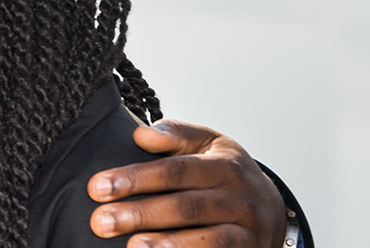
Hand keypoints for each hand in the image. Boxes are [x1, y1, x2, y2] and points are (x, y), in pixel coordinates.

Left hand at [89, 120, 287, 247]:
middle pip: (186, 207)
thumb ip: (176, 136)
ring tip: (132, 247)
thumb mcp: (209, 145)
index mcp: (226, 166)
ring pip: (207, 240)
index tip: (97, 187)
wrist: (272, 211)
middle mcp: (240, 199)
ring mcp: (247, 232)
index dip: (136, 178)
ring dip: (167, 244)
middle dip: (141, 214)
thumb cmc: (227, 174)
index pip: (176, 171)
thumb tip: (142, 134)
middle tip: (100, 221)